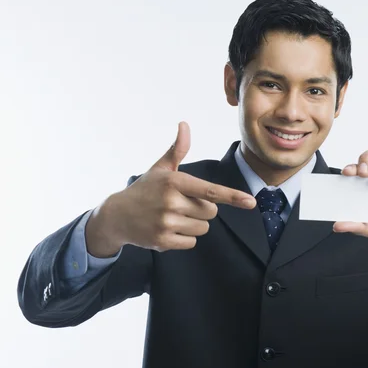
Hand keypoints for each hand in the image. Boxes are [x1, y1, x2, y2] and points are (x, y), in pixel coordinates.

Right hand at [87, 122, 256, 255]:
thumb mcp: (161, 168)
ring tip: (173, 217)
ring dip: (194, 224)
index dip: (232, 197)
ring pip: (202, 228)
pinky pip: (191, 242)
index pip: (210, 191)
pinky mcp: (162, 241)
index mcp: (175, 181)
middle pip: (211, 212)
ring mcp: (166, 223)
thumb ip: (177, 149)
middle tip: (181, 205)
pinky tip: (167, 229)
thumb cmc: (145, 189)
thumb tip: (184, 124)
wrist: (117, 216)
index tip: (251, 202)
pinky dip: (184, 238)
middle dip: (202, 209)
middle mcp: (171, 202)